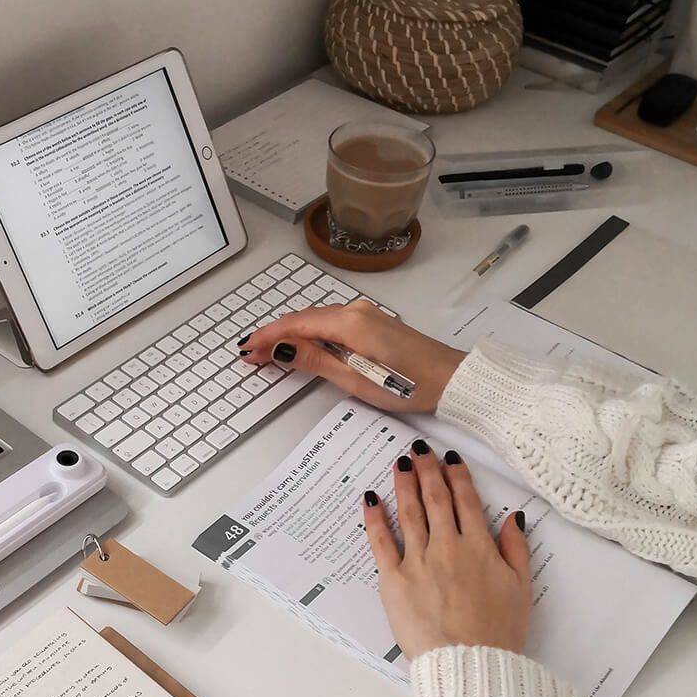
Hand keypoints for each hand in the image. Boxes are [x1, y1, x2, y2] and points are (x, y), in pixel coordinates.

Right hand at [238, 299, 464, 413]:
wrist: (451, 379)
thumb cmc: (409, 384)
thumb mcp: (354, 378)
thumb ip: (314, 360)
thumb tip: (279, 349)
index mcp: (348, 322)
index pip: (295, 325)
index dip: (267, 337)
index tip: (245, 350)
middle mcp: (354, 311)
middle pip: (304, 320)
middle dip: (274, 337)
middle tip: (249, 356)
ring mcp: (365, 315)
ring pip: (317, 322)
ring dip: (291, 337)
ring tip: (268, 354)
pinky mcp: (373, 324)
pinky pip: (332, 325)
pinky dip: (311, 335)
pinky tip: (302, 347)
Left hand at [363, 441, 530, 659]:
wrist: (470, 663)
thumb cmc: (498, 631)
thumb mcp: (521, 588)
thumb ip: (515, 549)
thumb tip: (512, 518)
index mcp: (478, 546)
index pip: (466, 501)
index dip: (457, 476)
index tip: (449, 458)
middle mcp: (447, 546)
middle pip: (435, 499)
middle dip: (427, 469)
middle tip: (420, 449)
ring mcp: (418, 562)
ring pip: (409, 513)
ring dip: (404, 484)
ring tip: (400, 464)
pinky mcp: (394, 580)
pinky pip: (381, 543)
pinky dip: (375, 519)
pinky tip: (370, 500)